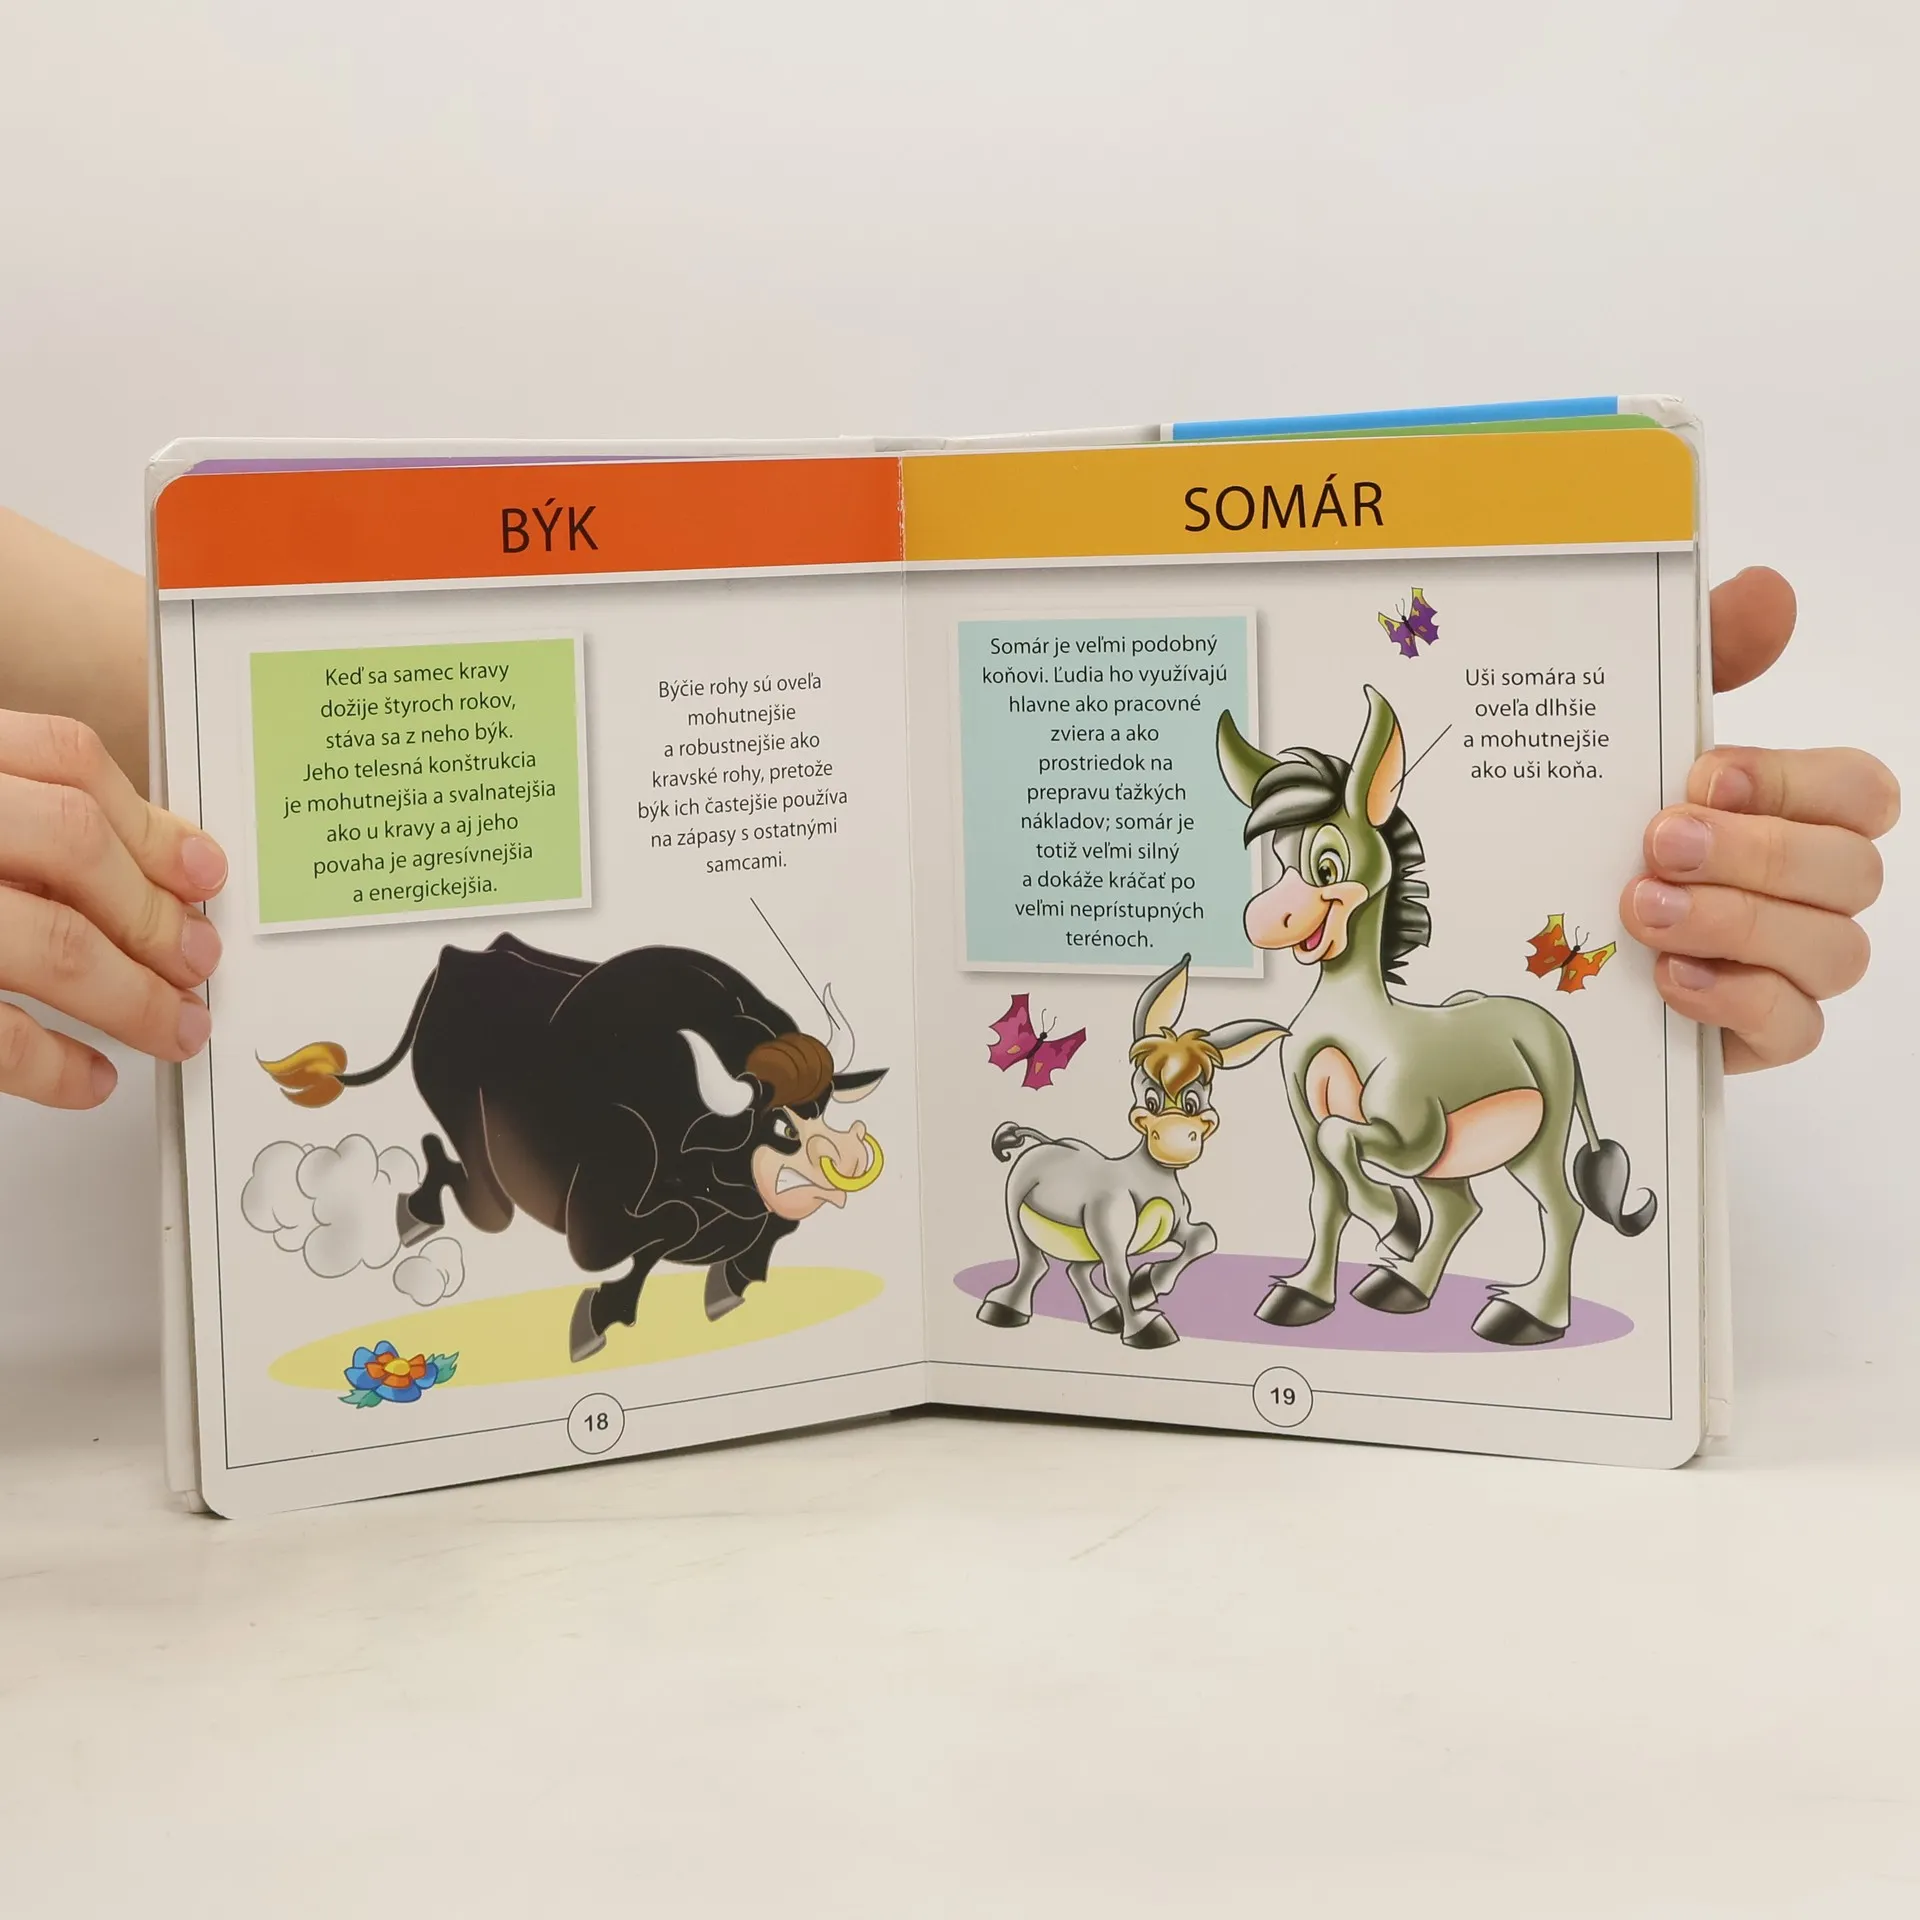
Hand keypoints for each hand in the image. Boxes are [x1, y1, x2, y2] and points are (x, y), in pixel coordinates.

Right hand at [0, 713, 225, 1106]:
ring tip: (174, 1027)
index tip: (206, 870)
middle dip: (157, 912)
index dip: (150, 821)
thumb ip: (25, 814)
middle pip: (76, 844)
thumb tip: (153, 862)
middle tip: (202, 961)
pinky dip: (52, 1064)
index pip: (65, 759)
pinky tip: (88, 1076)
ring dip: (132, 996)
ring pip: (52, 943)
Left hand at [1621, 567, 1899, 1071]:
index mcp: (1798, 813)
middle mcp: (1812, 890)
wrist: (1533, 930)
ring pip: (1833, 951)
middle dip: (1757, 854)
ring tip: (1643, 908)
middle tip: (1659, 843)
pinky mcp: (1756, 1033)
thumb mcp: (1638, 739)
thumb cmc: (1607, 827)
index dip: (1796, 783)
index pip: (1860, 792)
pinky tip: (1669, 977)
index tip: (1704, 773)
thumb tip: (1769, 591)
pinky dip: (1736, 1000)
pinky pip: (1794, 1027)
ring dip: (1738, 924)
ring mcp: (1791, 966)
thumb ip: (1707, 662)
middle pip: (1851, 872)